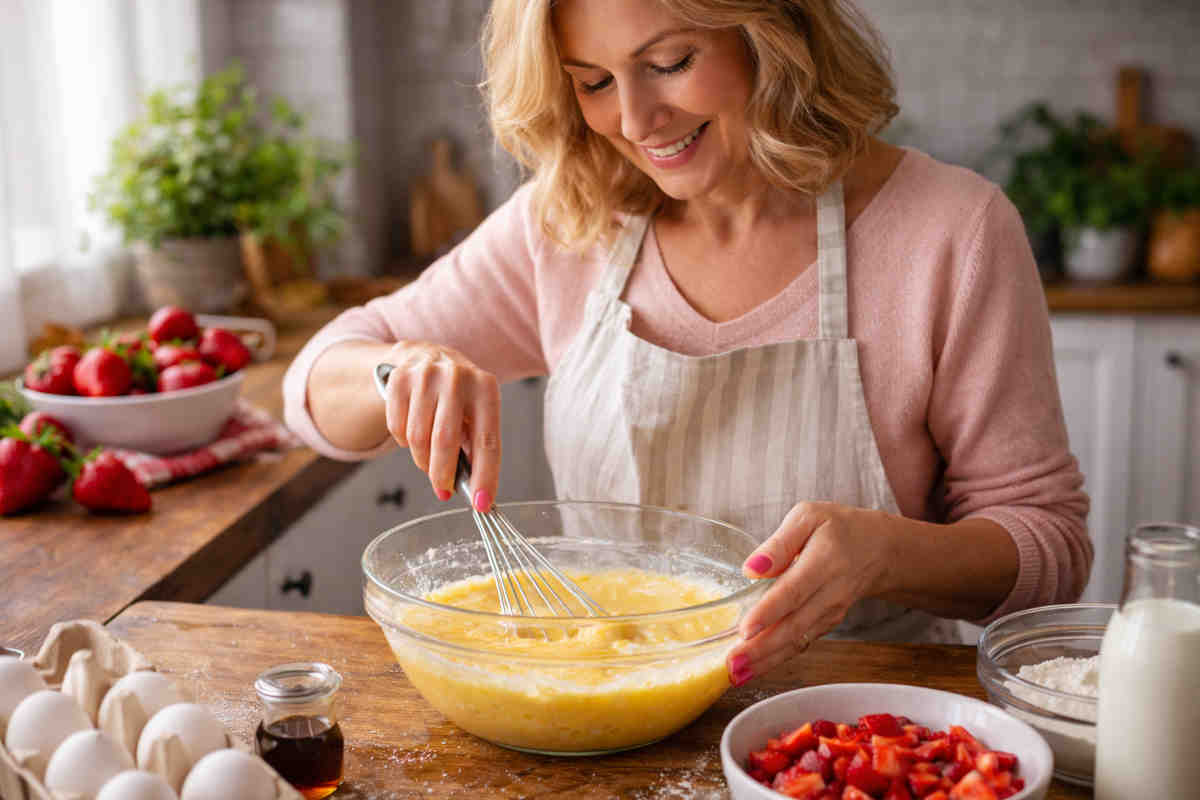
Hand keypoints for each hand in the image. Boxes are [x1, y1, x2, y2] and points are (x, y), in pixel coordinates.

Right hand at [379, 341, 500, 509]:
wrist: (427, 355)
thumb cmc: (459, 394)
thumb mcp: (477, 412)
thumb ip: (477, 445)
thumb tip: (476, 489)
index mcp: (486, 387)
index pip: (487, 440)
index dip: (485, 476)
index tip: (481, 504)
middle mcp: (457, 378)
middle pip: (445, 441)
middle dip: (443, 475)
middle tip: (444, 491)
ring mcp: (425, 375)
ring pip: (417, 438)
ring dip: (423, 460)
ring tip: (430, 461)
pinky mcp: (399, 378)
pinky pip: (397, 427)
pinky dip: (403, 442)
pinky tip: (413, 435)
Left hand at [725, 502, 892, 686]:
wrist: (880, 550)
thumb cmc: (838, 528)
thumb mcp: (809, 517)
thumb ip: (779, 542)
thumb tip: (751, 568)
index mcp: (824, 562)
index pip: (794, 591)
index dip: (769, 612)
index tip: (745, 630)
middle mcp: (830, 594)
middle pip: (794, 626)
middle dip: (761, 649)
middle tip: (731, 665)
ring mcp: (830, 613)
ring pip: (796, 641)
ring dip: (766, 660)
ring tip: (734, 674)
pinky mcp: (826, 625)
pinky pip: (800, 644)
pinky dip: (776, 659)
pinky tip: (752, 668)